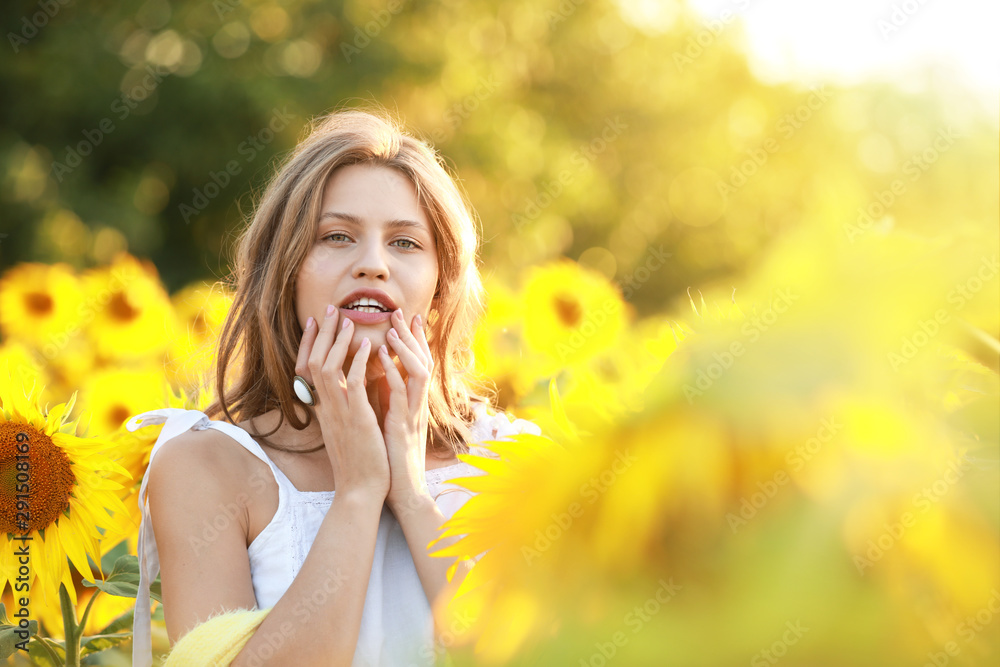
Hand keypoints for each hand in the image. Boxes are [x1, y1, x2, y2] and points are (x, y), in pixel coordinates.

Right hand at [295, 305, 389, 500]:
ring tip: (347, 320)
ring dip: (337, 341)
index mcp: (323, 411)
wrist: (363, 491)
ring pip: (327, 368)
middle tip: (328, 309)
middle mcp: (326, 409)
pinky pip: (352, 384)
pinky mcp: (357, 419)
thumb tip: (350, 384)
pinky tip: (369, 345)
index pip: (306, 370)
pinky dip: (358, 361)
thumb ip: (345, 405)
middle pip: (312, 362)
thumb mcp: (347, 428)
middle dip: (321, 334)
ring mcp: (339, 414)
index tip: (315, 322)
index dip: (309, 344)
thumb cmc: (360, 461)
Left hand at [377, 308, 433, 513]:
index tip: (406, 318)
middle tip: (402, 312)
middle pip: (421, 361)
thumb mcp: (389, 422)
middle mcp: (416, 404)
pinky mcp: (404, 427)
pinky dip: (394, 375)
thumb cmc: (392, 459)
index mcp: (411, 403)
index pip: (415, 364)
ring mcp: (412, 415)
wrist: (402, 491)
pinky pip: (402, 396)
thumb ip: (386, 399)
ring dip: (405, 350)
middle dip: (412, 336)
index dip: (412, 340)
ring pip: (418, 373)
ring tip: (393, 330)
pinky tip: (384, 360)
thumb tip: (376, 377)